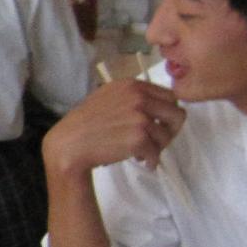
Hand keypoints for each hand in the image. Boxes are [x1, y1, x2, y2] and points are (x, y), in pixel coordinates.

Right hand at [42, 79, 186, 176]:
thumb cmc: (85, 124)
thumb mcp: (107, 97)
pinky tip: (141, 161)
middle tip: (157, 140)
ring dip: (158, 147)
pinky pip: (157, 153)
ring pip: (168, 136)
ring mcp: (140, 118)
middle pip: (176, 113)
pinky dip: (151, 161)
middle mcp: (139, 98)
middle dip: (169, 129)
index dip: (166, 113)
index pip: (169, 96)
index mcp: (132, 85)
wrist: (70, 144)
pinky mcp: (139, 139)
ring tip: (142, 152)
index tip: (159, 124)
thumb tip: (159, 107)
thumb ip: (132, 97)